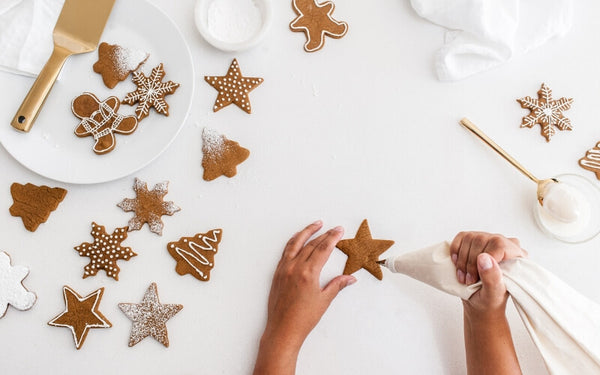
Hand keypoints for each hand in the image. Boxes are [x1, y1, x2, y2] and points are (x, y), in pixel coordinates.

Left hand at [253, 221, 355, 374]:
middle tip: (333, 228)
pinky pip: (286, 251)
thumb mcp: (324, 300)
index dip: (333, 238)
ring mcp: (284, 269)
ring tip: (315, 225)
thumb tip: (350, 278)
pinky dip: (293, 242)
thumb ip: (337, 285)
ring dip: (306, 232)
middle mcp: (294, 267)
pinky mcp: (277, 273)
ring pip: (295, 243)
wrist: (283, 330)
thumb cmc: (303, 319)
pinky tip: (298, 239)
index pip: (323, 249)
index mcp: (308, 273)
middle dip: (324, 234)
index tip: (339, 230)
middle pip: (311, 244)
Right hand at [450, 232, 526, 313]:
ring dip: (461, 261)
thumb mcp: (493, 294)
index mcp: (516, 255)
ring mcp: (487, 240)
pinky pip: (460, 237)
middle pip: (481, 240)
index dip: (484, 258)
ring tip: (464, 277)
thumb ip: (492, 278)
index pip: (499, 244)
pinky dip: (455, 252)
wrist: (479, 301)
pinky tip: (458, 265)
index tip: (477, 276)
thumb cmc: (491, 300)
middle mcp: (503, 243)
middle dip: (470, 263)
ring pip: (468, 238)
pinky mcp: (472, 241)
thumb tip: (484, 258)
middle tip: (469, 280)